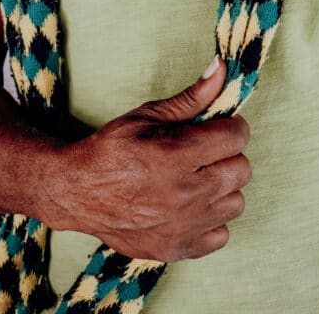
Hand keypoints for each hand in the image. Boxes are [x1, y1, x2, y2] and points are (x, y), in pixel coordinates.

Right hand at [62, 57, 250, 261]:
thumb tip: (222, 68)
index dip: (232, 127)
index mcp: (174, 154)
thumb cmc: (112, 148)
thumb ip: (192, 97)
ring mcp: (181, 225)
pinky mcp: (177, 248)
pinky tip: (192, 206)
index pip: (236, 137)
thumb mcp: (147, 114)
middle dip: (228, 155)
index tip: (220, 127)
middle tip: (206, 152)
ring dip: (222, 188)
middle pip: (241, 170)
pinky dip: (211, 220)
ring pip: (236, 203)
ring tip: (198, 178)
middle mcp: (182, 193)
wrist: (77, 191)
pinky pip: (222, 235)